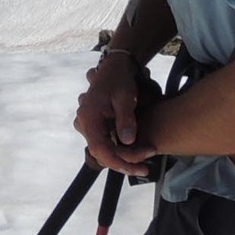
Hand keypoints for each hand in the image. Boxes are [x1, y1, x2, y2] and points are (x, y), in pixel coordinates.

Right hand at [75, 50, 158, 176]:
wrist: (115, 66)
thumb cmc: (118, 79)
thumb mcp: (124, 98)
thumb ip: (125, 120)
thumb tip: (127, 141)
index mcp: (89, 119)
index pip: (100, 149)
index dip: (118, 162)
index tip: (137, 167)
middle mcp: (85, 125)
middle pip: (103, 152)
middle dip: (126, 160)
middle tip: (150, 158)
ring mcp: (90, 126)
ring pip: (106, 149)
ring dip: (125, 154)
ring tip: (148, 151)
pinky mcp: (97, 126)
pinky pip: (107, 142)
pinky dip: (122, 147)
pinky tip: (138, 147)